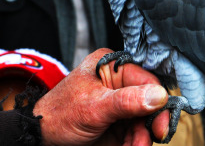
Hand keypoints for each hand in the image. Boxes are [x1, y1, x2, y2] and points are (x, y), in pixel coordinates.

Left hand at [33, 48, 169, 145]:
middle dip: (149, 125)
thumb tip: (159, 95)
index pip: (146, 80)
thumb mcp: (94, 107)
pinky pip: (136, 133)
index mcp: (111, 67)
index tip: (162, 124)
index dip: (158, 102)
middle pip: (149, 102)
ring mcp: (119, 104)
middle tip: (150, 140)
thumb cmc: (60, 115)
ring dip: (142, 138)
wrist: (42, 138)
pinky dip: (136, 143)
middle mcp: (118, 83)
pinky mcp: (119, 124)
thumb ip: (127, 101)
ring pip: (145, 121)